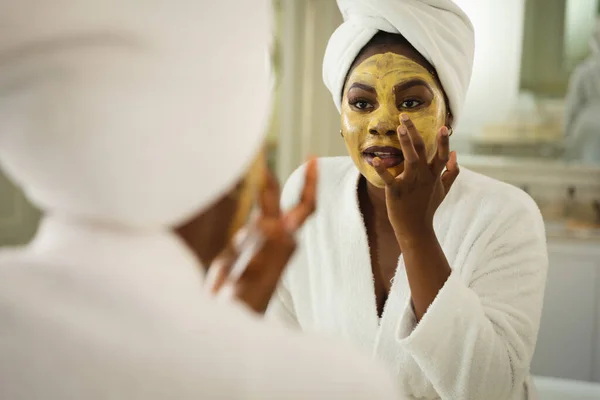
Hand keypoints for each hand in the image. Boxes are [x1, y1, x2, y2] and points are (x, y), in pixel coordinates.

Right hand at [205, 159, 316, 313]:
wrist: (227, 316)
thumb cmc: (248, 297)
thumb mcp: (260, 267)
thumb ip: (267, 242)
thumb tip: (272, 220)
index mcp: (285, 240)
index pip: (304, 206)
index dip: (310, 183)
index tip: (313, 159)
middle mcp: (272, 238)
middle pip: (276, 201)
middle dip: (270, 180)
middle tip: (261, 156)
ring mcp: (254, 243)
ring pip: (258, 209)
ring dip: (254, 191)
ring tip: (247, 172)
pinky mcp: (238, 248)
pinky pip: (243, 220)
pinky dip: (239, 206)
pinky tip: (234, 203)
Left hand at [372, 115, 458, 241]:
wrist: (416, 229)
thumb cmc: (427, 207)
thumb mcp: (443, 189)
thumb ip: (451, 172)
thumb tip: (457, 156)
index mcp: (434, 175)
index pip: (442, 155)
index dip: (444, 141)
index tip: (444, 126)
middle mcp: (424, 176)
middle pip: (422, 150)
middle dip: (414, 132)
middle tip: (405, 116)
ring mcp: (411, 183)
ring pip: (410, 159)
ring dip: (405, 143)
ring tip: (399, 127)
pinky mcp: (396, 191)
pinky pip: (389, 178)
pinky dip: (382, 169)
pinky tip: (374, 160)